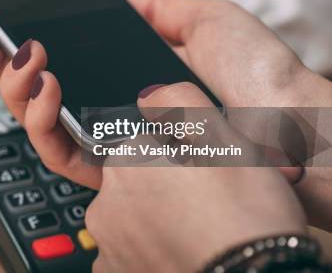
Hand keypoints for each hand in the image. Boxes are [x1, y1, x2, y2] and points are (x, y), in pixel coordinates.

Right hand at [0, 0, 331, 224]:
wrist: (292, 124)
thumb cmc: (258, 75)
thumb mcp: (204, 18)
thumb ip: (151, 5)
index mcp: (123, 74)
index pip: (58, 56)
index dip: (16, 38)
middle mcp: (109, 108)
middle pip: (32, 87)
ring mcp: (109, 140)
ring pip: (34, 121)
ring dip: (10, 83)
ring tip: (16, 50)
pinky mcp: (115, 169)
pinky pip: (59, 151)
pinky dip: (40, 117)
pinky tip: (41, 79)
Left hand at [84, 82, 306, 271]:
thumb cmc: (244, 218)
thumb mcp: (224, 139)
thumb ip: (179, 103)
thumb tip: (149, 97)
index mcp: (127, 161)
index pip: (146, 144)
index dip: (180, 155)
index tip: (203, 170)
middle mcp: (107, 200)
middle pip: (135, 179)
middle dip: (164, 184)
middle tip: (205, 200)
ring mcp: (109, 241)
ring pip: (133, 213)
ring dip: (157, 215)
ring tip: (199, 226)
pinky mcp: (115, 271)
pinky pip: (131, 248)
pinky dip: (151, 246)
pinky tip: (182, 247)